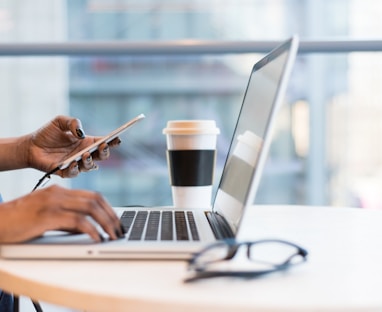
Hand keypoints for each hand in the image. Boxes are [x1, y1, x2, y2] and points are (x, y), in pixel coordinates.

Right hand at [0, 185, 124, 242]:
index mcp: (59, 191)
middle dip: (111, 215)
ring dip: (106, 222)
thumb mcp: (47, 216)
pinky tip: (97, 238)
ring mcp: (53, 203)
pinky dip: (91, 230)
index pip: (92, 195)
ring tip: (113, 235)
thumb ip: (67, 219)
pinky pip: (77, 221)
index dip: (108, 208)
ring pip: (90, 208)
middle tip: (119, 230)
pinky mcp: (47, 216)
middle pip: (95, 199)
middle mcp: (58, 193)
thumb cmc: (18, 222)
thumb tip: (87, 229)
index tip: (116, 221)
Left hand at [26, 115, 120, 177]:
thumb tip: (81, 133)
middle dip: (105, 152)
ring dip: (90, 161)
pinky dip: (75, 169)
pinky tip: (73, 162)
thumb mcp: (60, 121)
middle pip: (101, 156)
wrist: (30, 146)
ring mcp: (76, 164)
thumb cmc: (47, 134)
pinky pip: (74, 173)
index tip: (117, 139)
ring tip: (85, 154)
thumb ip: (73, 122)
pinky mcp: (65, 172)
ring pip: (90, 166)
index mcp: (86, 142)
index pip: (103, 143)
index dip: (112, 142)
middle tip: (103, 146)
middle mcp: (84, 154)